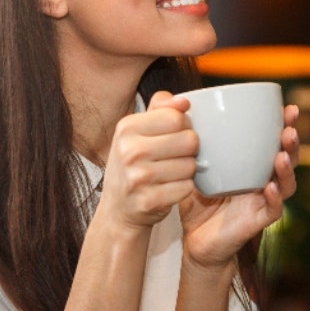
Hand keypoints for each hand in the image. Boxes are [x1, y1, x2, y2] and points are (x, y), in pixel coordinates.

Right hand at [97, 91, 199, 230]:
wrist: (118, 208)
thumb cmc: (133, 165)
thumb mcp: (138, 131)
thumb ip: (161, 109)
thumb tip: (183, 101)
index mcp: (127, 128)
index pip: (176, 117)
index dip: (184, 126)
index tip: (175, 135)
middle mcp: (129, 151)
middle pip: (189, 140)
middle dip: (189, 149)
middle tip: (174, 157)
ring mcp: (138, 178)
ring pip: (191, 165)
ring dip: (187, 171)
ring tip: (170, 173)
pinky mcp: (149, 201)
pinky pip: (187, 187)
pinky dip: (183, 189)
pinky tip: (169, 188)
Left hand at [178, 104, 300, 269]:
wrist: (193, 239)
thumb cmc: (195, 200)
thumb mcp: (186, 162)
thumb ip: (177, 132)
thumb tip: (165, 96)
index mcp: (252, 163)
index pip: (273, 139)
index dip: (284, 124)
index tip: (286, 107)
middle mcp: (263, 179)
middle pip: (288, 157)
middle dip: (292, 141)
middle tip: (289, 127)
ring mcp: (263, 200)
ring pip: (286, 182)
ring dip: (287, 167)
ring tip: (282, 155)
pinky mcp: (257, 220)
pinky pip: (273, 209)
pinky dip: (275, 198)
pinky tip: (270, 187)